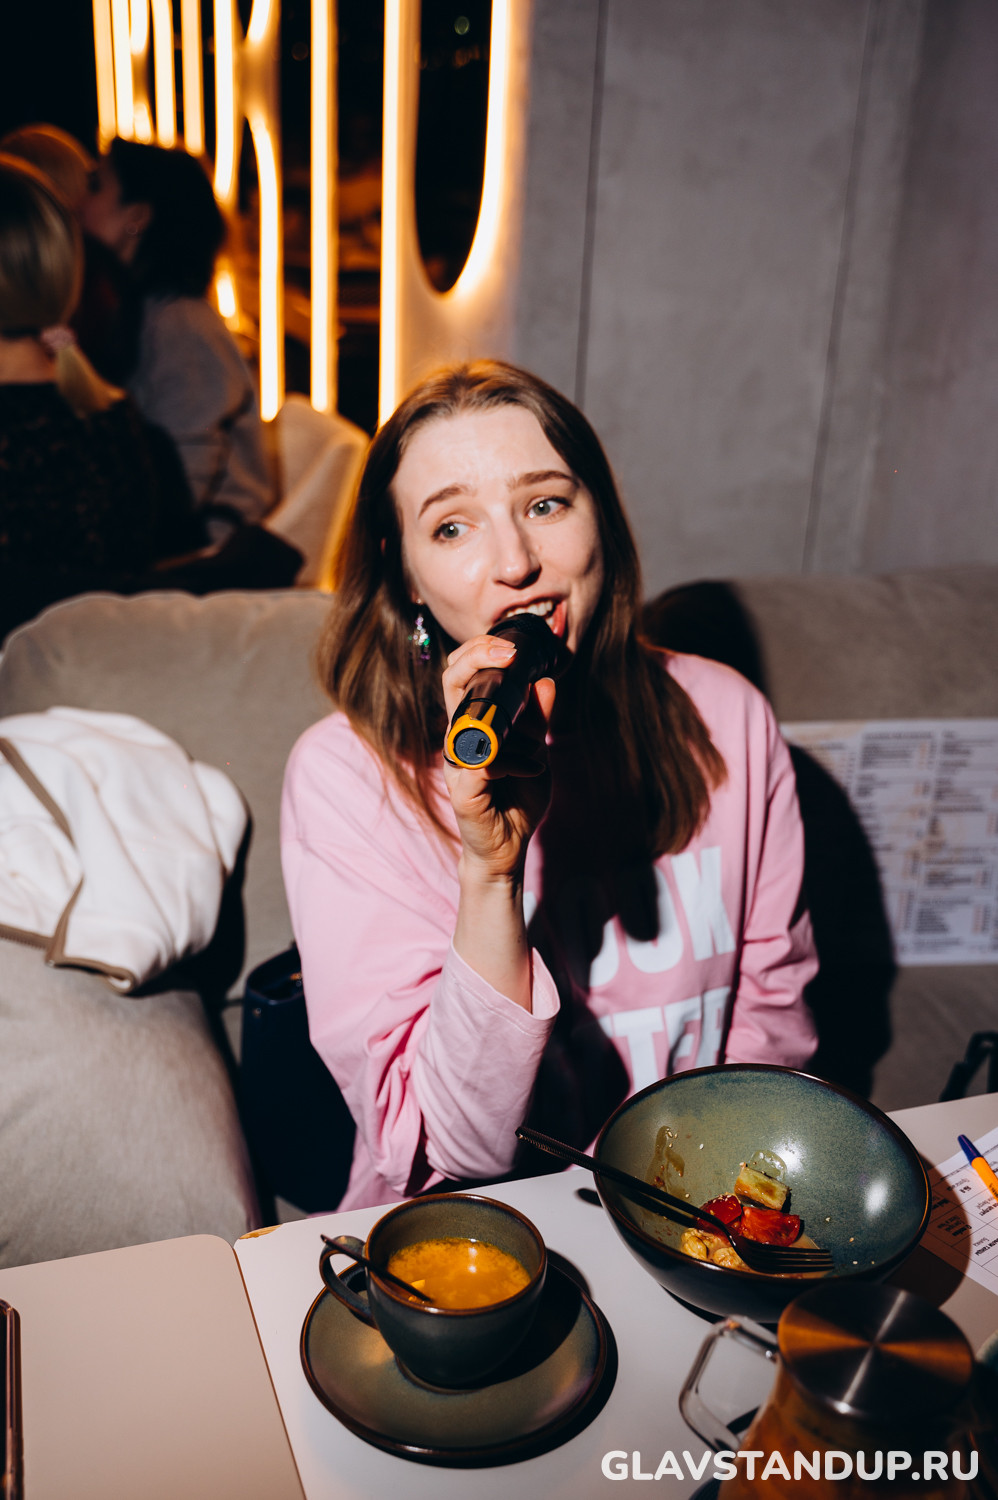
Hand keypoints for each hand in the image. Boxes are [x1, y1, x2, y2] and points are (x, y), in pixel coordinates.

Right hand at [441, 634, 554, 882]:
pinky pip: (481, 764)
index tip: (514, 647)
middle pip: (451, 681)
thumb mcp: (537, 752)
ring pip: (465, 718)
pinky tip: (529, 769)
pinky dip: (510, 762)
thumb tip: (546, 681)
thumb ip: (538, 719)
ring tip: (532, 732)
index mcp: (474, 722)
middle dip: (478, 657)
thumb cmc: (518, 797)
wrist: (509, 848)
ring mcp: (458, 761)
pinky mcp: (463, 790)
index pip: (464, 674)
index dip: (481, 651)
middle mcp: (459, 736)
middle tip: (510, 654)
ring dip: (504, 718)